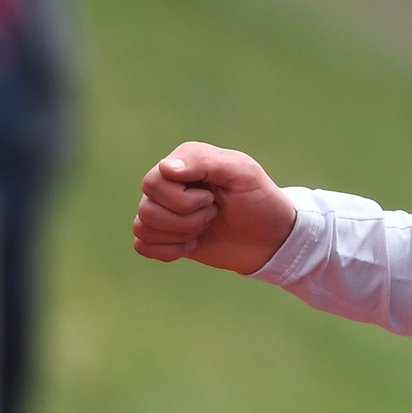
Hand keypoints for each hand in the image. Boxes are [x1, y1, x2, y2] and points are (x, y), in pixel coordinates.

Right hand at [132, 141, 296, 274]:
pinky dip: (168, 251)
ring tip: (206, 227)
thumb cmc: (259, 200)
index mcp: (184, 161)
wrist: (270, 237)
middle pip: (146, 206)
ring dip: (180, 233)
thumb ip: (205, 162)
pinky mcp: (164, 236)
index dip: (183, 199)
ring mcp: (164, 210)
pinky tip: (192, 245)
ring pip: (142, 226)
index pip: (153, 182)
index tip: (213, 197)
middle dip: (185, 218)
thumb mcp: (243, 173)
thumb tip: (165, 168)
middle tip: (213, 213)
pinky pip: (141, 245)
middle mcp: (168, 183)